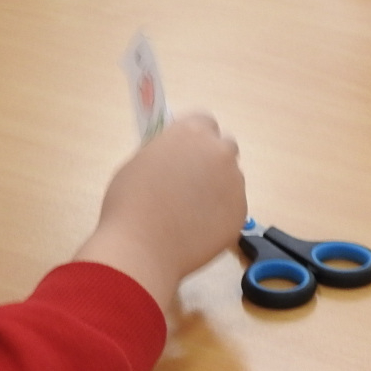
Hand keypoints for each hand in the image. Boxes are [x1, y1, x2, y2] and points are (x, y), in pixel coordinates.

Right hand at [76, 114, 247, 307]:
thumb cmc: (129, 204)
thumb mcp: (138, 164)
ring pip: (230, 178)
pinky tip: (196, 227)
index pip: (203, 122)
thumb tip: (176, 157)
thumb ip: (165, 153)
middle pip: (223, 147)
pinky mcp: (241, 209)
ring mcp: (235, 181)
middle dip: (211, 159)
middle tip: (190, 180)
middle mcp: (219, 151)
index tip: (184, 151)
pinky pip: (232, 205)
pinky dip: (219, 212)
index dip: (193, 137)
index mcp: (191, 134)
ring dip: (216, 187)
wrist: (141, 247)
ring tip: (188, 211)